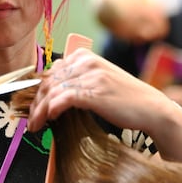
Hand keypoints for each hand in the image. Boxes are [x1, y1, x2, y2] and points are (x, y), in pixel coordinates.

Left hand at [28, 49, 171, 134]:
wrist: (150, 108)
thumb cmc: (124, 99)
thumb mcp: (98, 82)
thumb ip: (77, 81)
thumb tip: (50, 95)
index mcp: (84, 56)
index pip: (50, 72)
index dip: (37, 91)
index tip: (33, 107)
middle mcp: (86, 61)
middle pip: (48, 81)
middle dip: (35, 103)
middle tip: (31, 121)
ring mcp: (91, 75)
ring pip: (52, 91)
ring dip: (39, 111)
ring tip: (35, 126)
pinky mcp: (94, 91)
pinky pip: (63, 98)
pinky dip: (51, 109)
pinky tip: (49, 119)